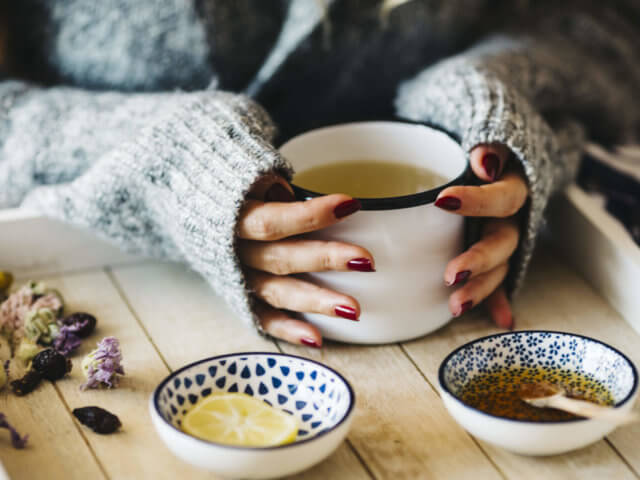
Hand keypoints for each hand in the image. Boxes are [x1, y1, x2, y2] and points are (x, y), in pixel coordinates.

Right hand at [237, 174, 373, 346]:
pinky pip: (264, 319)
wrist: (191, 212)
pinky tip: (318, 338)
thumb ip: (271, 184)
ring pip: (277, 293)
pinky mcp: (240, 299)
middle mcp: (234, 252)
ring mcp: (237, 279)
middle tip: (366, 261)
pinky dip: (289, 330)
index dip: (310, 214)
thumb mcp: (243, 175)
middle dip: (325, 260)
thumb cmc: (232, 191)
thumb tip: (301, 197)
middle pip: (281, 258)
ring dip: (316, 302)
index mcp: (233, 217)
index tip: (350, 204)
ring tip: (353, 309)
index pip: (272, 219)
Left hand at [435, 144, 527, 328]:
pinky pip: (498, 283)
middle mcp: (512, 219)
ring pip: (499, 268)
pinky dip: (498, 302)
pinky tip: (500, 320)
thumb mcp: (489, 140)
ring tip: (456, 306)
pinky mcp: (495, 258)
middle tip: (452, 274)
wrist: (496, 158)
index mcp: (512, 189)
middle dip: (479, 260)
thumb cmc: (483, 151)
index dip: (477, 201)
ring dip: (481, 289)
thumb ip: (489, 148)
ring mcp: (504, 241)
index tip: (442, 201)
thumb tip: (485, 160)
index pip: (502, 197)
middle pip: (503, 243)